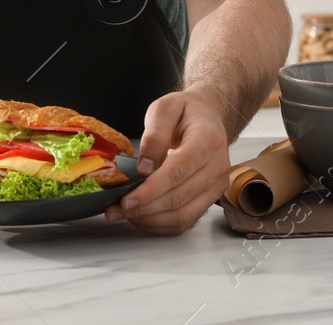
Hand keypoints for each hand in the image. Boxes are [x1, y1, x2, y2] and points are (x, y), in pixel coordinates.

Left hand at [106, 88, 230, 235]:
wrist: (209, 117)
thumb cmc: (185, 112)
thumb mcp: (164, 109)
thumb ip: (154, 136)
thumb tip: (145, 168)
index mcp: (208, 141)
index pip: (178, 172)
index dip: (151, 190)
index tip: (127, 200)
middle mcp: (217, 167)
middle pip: (179, 198)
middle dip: (144, 208)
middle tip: (115, 210)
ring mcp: (216, 186)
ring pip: (183, 215)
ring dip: (150, 220)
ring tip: (123, 214)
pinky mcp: (210, 198)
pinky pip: (186, 220)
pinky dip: (161, 224)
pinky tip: (141, 217)